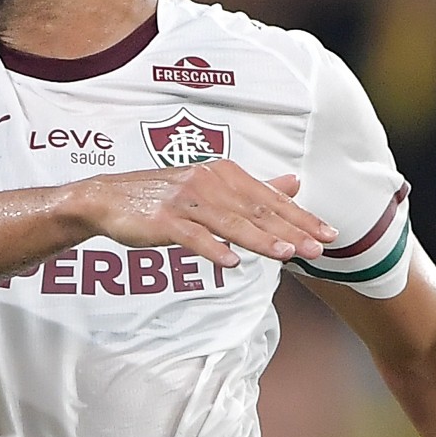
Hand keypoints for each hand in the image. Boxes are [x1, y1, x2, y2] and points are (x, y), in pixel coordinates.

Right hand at [70, 163, 332, 266]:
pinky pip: (192, 236)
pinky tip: (230, 263)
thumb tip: (293, 183)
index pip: (268, 199)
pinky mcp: (163, 220)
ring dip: (260, 240)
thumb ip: (253, 188)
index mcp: (223, 173)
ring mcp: (185, 201)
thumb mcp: (211, 186)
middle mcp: (207, 182)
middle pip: (255, 211)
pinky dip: (211, 249)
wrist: (107, 199)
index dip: (300, 217)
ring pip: (229, 223)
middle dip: (290, 230)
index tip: (329, 233)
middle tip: (319, 248)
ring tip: (286, 255)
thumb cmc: (163, 196)